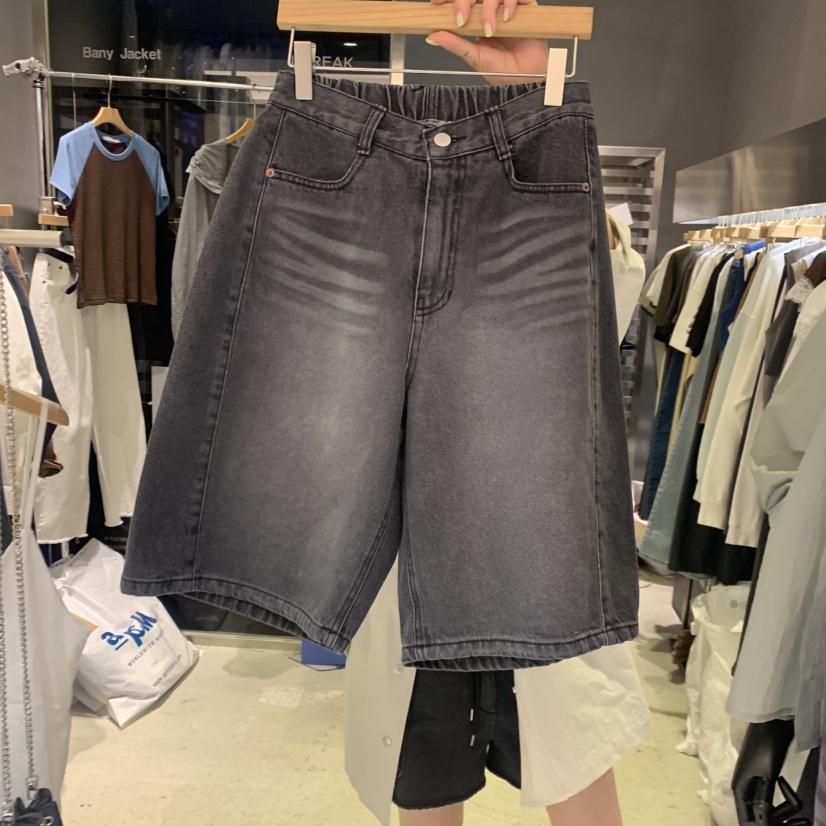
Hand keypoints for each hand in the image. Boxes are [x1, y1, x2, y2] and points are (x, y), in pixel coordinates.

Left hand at [426, 0, 547, 84]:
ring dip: (489, 8)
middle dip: (465, 1)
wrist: (525, 80)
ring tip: (490, 30)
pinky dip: (510, 3)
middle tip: (462, 18)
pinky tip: (506, 18)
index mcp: (477, 19)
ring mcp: (508, 8)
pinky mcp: (526, 8)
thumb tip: (432, 36)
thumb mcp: (474, 57)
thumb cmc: (502, 71)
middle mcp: (491, 10)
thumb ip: (454, 44)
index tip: (436, 3)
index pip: (463, 0)